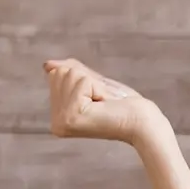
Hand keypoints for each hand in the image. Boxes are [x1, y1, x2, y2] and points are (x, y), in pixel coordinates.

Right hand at [44, 57, 164, 144]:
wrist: (143, 123)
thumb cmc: (123, 105)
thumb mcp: (94, 84)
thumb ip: (70, 72)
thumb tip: (47, 65)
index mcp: (58, 117)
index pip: (56, 74)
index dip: (84, 79)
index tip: (98, 99)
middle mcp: (55, 123)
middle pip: (60, 73)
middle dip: (87, 80)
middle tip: (102, 101)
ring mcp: (61, 121)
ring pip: (69, 74)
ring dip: (93, 84)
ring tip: (104, 104)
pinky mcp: (72, 117)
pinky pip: (80, 80)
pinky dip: (97, 87)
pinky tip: (104, 105)